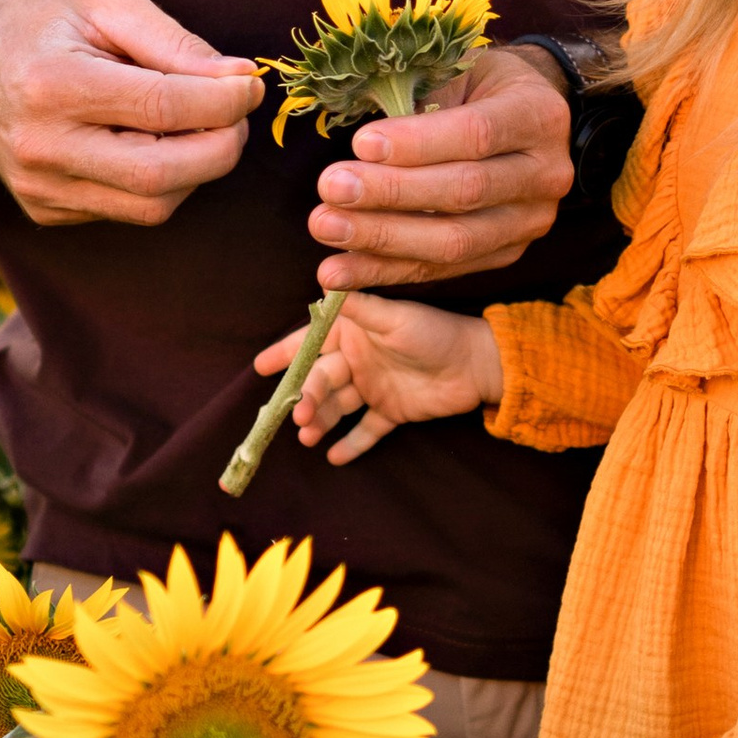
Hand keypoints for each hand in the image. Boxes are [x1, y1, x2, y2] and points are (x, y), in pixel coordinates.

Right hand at [0, 0, 261, 228]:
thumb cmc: (33, 18)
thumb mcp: (104, 2)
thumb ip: (175, 43)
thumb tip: (240, 78)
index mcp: (51, 85)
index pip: (163, 108)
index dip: (225, 101)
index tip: (251, 84)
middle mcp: (41, 147)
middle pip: (163, 175)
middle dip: (221, 146)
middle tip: (237, 113)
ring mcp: (39, 188)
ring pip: (152, 205)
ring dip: (196, 170)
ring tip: (195, 123)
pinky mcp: (44, 211)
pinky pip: (126, 210)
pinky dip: (159, 182)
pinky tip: (148, 140)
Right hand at [258, 292, 502, 465]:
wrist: (478, 365)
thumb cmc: (436, 333)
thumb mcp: (395, 318)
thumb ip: (358, 307)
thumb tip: (323, 280)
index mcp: (355, 333)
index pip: (311, 343)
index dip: (285, 355)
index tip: (260, 368)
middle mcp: (359, 359)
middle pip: (321, 380)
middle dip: (305, 397)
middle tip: (297, 416)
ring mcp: (374, 387)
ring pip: (338, 407)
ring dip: (321, 422)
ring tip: (308, 437)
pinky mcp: (392, 412)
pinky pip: (367, 430)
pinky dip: (352, 444)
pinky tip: (335, 457)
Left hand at [308, 46, 574, 291]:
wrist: (521, 116)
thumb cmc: (476, 85)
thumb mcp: (456, 69)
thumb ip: (419, 97)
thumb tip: (360, 141)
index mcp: (538, 115)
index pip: (477, 134)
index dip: (418, 143)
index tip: (360, 143)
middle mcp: (546, 173)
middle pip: (465, 192)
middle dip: (391, 194)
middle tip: (331, 188)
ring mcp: (530, 220)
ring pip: (455, 242)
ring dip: (382, 239)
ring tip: (325, 228)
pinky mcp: (506, 253)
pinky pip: (442, 269)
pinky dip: (385, 271)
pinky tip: (337, 270)